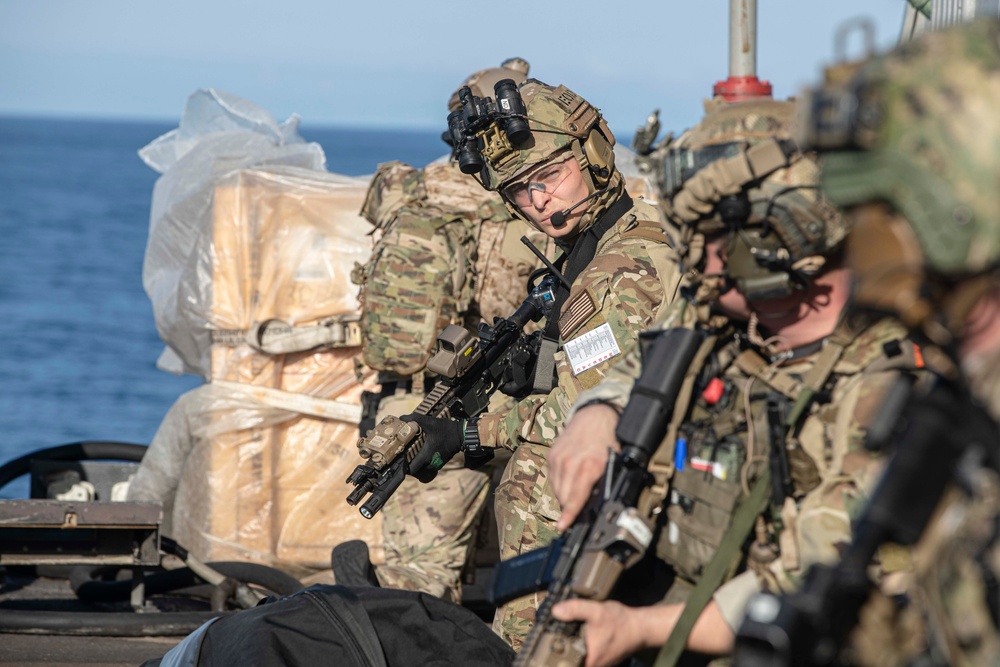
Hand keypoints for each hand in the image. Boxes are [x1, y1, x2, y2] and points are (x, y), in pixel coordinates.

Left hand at [399, 413, 463, 482]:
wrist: (462, 435)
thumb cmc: (445, 430)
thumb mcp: (429, 422)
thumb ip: (415, 419)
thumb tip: (401, 417)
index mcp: (426, 456)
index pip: (412, 470)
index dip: (404, 468)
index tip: (400, 461)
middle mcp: (431, 463)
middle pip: (417, 473)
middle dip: (410, 469)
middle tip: (405, 460)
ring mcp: (437, 464)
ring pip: (424, 472)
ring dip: (418, 468)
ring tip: (412, 459)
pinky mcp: (441, 462)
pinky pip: (430, 469)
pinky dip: (424, 466)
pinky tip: (422, 455)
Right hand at [550, 403, 620, 530]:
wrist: (597, 414)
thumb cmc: (610, 439)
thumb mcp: (616, 463)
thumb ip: (607, 484)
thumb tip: (602, 506)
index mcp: (589, 466)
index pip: (575, 497)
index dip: (569, 514)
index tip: (563, 526)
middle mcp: (570, 462)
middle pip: (563, 496)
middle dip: (569, 508)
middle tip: (576, 515)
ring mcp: (559, 458)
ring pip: (556, 489)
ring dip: (564, 497)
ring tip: (575, 498)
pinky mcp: (552, 455)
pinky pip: (553, 478)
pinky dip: (561, 484)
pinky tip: (571, 482)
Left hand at [551, 599, 733, 664]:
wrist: (640, 627)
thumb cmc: (621, 623)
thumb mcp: (597, 612)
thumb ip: (575, 609)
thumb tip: (555, 610)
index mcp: (588, 661)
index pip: (563, 664)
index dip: (550, 659)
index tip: (539, 650)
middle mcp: (591, 665)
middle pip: (567, 662)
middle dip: (557, 652)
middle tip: (542, 639)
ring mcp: (595, 663)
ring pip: (573, 659)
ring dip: (565, 649)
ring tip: (551, 636)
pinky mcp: (597, 657)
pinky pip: (580, 655)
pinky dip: (574, 646)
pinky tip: (567, 634)